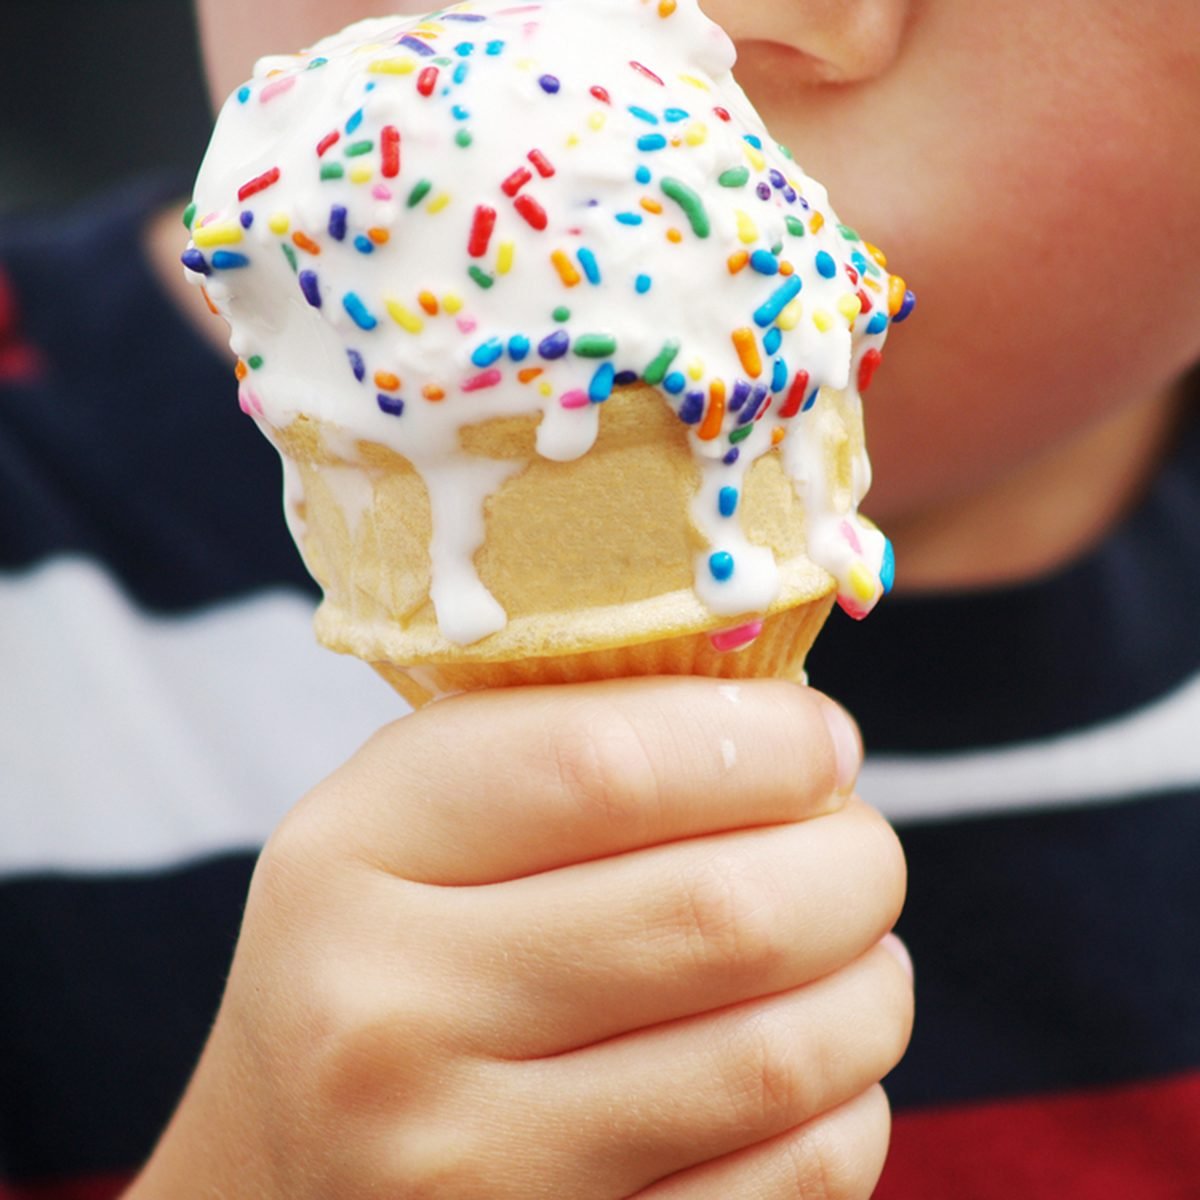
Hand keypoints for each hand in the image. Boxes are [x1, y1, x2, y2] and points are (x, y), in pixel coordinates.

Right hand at [128, 677, 910, 1198]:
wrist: (293, 1173)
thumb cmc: (391, 951)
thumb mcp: (415, 815)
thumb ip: (565, 742)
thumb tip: (792, 729)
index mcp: (354, 858)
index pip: (603, 764)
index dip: (762, 739)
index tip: (824, 741)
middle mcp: (388, 1023)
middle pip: (719, 912)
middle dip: (852, 863)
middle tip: (857, 848)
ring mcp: (469, 1175)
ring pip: (776, 1056)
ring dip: (869, 986)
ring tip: (856, 950)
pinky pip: (790, 1185)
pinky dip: (848, 1107)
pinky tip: (812, 1068)